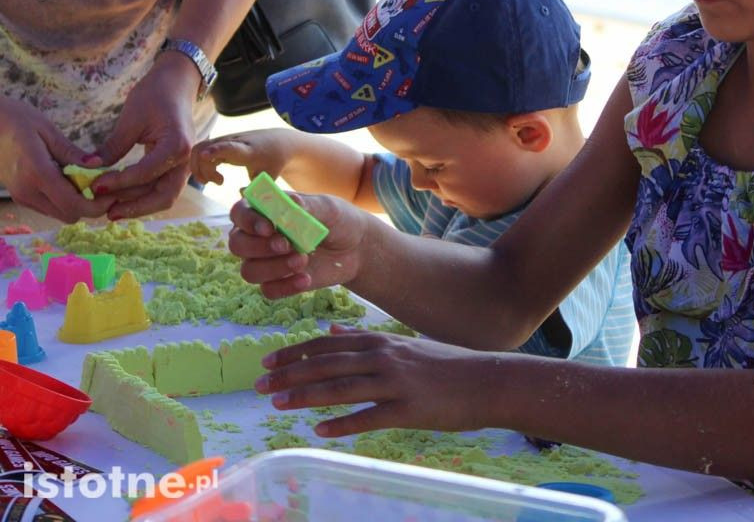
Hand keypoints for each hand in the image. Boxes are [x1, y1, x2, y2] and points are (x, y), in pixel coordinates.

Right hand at [0, 98, 115, 221]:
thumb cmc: (15, 120)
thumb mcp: (47, 130)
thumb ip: (72, 152)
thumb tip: (99, 167)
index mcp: (37, 173)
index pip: (73, 205)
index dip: (98, 205)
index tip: (114, 192)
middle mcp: (27, 191)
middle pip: (70, 215)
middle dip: (91, 205)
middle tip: (105, 186)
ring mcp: (22, 196)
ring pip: (60, 214)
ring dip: (78, 204)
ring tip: (89, 181)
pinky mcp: (20, 196)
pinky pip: (50, 207)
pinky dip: (65, 200)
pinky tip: (72, 181)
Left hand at [92, 54, 198, 218]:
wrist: (177, 83)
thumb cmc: (155, 94)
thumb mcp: (130, 119)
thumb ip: (112, 147)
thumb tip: (88, 169)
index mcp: (177, 145)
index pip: (146, 173)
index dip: (120, 182)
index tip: (94, 186)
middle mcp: (185, 160)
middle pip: (163, 195)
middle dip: (135, 206)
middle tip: (107, 213)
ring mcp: (183, 164)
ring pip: (164, 195)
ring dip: (139, 205)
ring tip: (111, 210)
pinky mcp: (176, 165)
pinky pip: (161, 186)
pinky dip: (143, 195)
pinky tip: (122, 198)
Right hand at [190, 130, 291, 185]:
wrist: (279, 143)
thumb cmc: (274, 161)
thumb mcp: (269, 177)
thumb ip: (255, 189)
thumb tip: (240, 194)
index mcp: (246, 151)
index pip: (228, 147)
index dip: (215, 151)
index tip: (204, 156)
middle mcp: (232, 142)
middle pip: (204, 149)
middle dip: (202, 169)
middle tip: (219, 183)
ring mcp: (224, 141)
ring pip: (199, 149)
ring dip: (199, 168)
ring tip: (217, 182)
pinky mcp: (221, 143)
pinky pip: (201, 151)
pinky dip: (201, 166)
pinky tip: (216, 178)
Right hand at [228, 192, 367, 298]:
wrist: (356, 248)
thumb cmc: (337, 220)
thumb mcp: (327, 208)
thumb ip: (305, 206)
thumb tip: (287, 203)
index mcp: (264, 211)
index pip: (239, 213)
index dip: (248, 221)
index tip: (269, 227)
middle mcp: (258, 237)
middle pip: (237, 245)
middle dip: (260, 247)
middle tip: (288, 245)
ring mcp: (266, 261)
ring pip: (248, 271)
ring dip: (274, 268)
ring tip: (303, 261)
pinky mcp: (277, 282)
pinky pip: (267, 290)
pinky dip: (285, 286)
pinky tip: (306, 279)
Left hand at [256, 325, 494, 435]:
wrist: (488, 380)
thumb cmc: (446, 364)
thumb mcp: (404, 343)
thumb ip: (366, 338)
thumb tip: (332, 329)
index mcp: (382, 341)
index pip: (328, 344)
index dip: (295, 353)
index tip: (267, 363)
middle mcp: (384, 357)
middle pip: (327, 364)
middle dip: (289, 374)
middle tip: (258, 386)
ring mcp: (396, 383)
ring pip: (341, 388)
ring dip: (305, 396)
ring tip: (277, 404)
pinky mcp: (409, 409)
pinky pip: (369, 417)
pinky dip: (343, 424)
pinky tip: (320, 431)